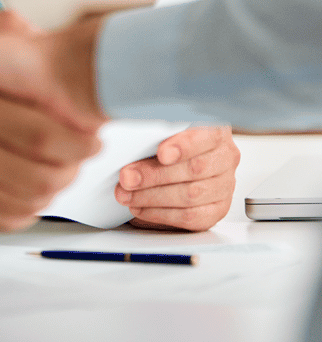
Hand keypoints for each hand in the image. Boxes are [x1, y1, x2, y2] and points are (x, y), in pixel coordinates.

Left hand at [116, 126, 239, 230]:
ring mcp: (224, 185)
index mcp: (215, 130)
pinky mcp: (216, 209)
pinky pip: (191, 217)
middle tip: (127, 177)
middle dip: (155, 175)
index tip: (161, 154)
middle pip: (194, 169)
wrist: (177, 156)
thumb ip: (151, 131)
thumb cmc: (166, 137)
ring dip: (152, 197)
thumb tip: (121, 138)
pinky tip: (140, 207)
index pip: (207, 136)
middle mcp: (225, 157)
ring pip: (191, 195)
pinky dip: (161, 213)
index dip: (184, 146)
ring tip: (127, 194)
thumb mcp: (161, 127)